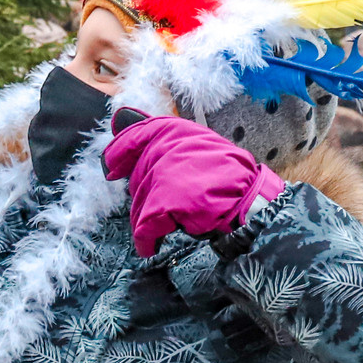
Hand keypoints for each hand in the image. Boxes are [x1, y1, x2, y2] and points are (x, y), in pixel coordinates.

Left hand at [102, 110, 283, 257]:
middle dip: (145, 196)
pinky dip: (145, 239)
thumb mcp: (198, 142)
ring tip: (164, 225)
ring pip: (138, 203)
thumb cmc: (227, 174)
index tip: (111, 168)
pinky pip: (144, 227)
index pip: (134, 136)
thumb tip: (120, 116)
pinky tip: (149, 245)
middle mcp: (164, 148)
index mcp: (174, 130)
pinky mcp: (164, 203)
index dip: (119, 152)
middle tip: (167, 205)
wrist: (250, 199)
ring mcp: (163, 176)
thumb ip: (161, 136)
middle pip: (137, 178)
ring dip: (146, 218)